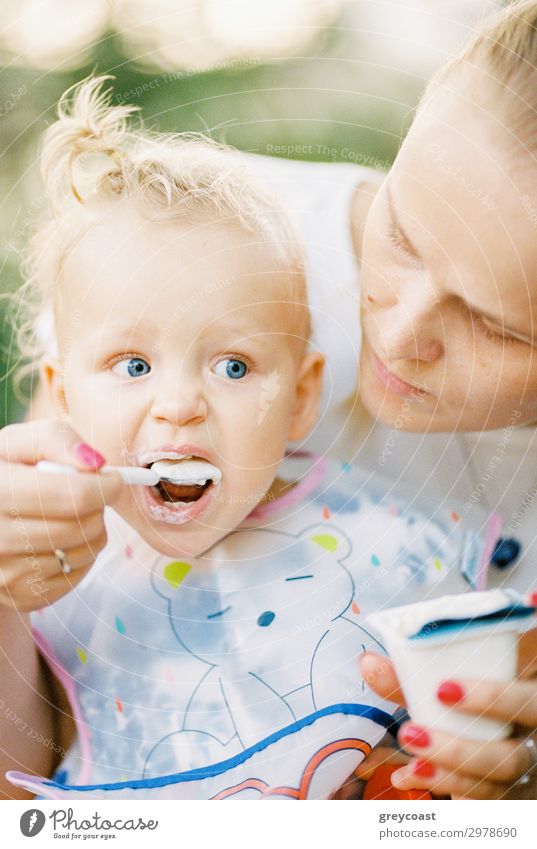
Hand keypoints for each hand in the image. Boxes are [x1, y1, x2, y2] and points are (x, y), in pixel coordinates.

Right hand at [0, 419, 122, 610]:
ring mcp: (7, 575)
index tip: (111, 478)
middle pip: (84, 526)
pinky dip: (80, 555)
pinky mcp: (22, 597)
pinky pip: (78, 574)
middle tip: (84, 495)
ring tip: (66, 515)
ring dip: (91, 530)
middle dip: (97, 507)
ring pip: (86, 551)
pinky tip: (58, 539)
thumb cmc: (6, 473)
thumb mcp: (20, 443)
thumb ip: (57, 439)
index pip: (75, 496)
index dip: (105, 485)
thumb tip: (96, 463)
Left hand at [359, 628, 536, 798]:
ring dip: (445, 776)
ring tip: (408, 764)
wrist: (487, 732)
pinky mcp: (503, 797)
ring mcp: (521, 777)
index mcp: (530, 704)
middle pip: (510, 758)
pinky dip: (439, 790)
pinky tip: (406, 778)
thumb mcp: (449, 687)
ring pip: (494, 788)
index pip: (530, 702)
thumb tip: (368, 663)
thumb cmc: (470, 704)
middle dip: (458, 751)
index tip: (443, 689)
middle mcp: (531, 743)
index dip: (494, 699)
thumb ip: (413, 678)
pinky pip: (477, 804)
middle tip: (410, 733)